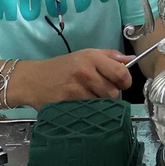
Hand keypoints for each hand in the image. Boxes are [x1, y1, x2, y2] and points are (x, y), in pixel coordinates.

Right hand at [14, 49, 133, 103]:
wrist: (32, 79)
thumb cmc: (62, 67)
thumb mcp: (85, 55)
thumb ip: (110, 56)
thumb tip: (131, 59)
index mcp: (92, 58)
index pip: (121, 73)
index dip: (125, 81)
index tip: (121, 84)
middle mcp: (85, 72)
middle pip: (113, 92)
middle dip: (110, 94)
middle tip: (99, 91)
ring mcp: (76, 89)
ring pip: (102, 104)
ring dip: (99, 103)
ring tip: (87, 96)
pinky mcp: (69, 103)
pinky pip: (89, 111)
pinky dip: (88, 110)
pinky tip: (80, 103)